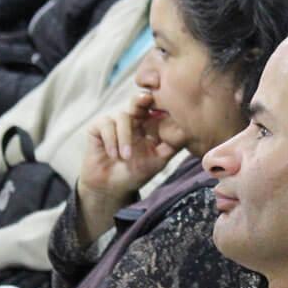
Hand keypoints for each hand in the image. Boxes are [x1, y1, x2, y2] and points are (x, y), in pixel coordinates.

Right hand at [76, 92, 180, 240]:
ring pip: (123, 116)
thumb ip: (172, 146)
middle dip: (142, 99)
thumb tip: (189, 131)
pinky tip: (113, 155)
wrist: (111, 188)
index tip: (168, 102)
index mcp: (148, 125)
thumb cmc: (135, 173)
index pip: (155, 109)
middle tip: (146, 99)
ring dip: (125, 137)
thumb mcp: (158, 160)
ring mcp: (115, 122)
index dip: (161, 103)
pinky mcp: (98, 128)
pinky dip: (111, 140)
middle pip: (138, 101)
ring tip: (126, 157)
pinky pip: (106, 125)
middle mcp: (132, 120)